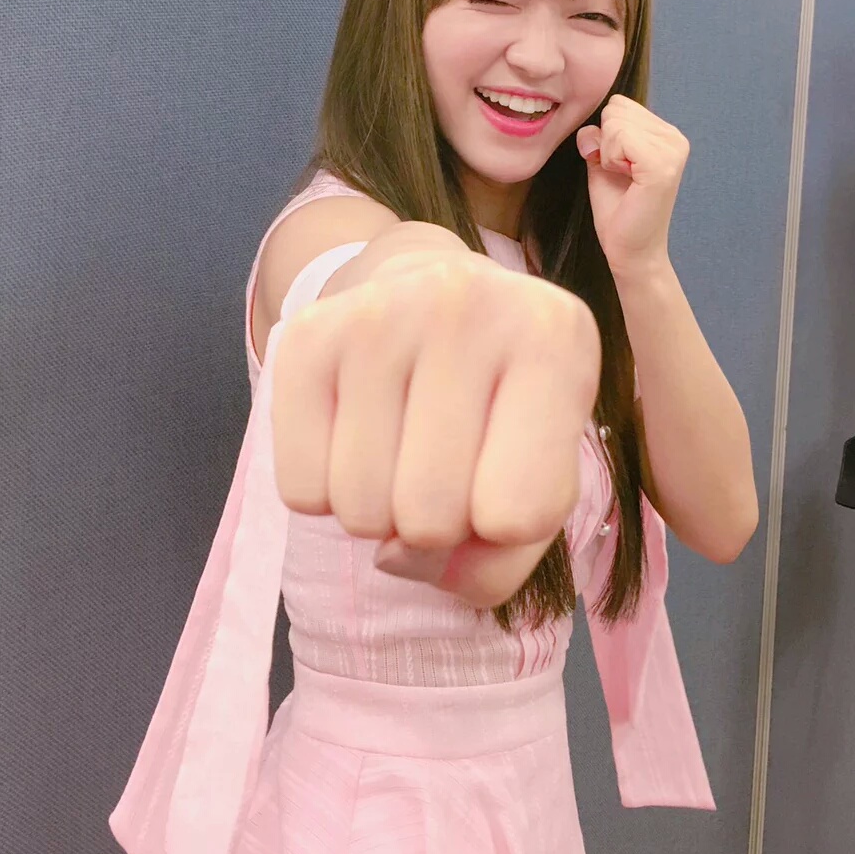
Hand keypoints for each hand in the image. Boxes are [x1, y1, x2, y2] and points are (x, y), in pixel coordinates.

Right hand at [271, 251, 599, 609]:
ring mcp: (379, 313)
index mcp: (554, 337)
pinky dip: (324, 492)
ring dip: (377, 513)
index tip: (503, 476)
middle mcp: (467, 305)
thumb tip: (392, 556)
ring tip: (400, 449)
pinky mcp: (307, 334)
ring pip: (360, 509)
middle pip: (431, 515)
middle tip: (443, 466)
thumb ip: (500, 558)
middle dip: (434, 524)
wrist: (434, 295)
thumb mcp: (545, 476)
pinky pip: (300, 489)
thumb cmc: (504, 408)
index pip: (520, 513)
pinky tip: (353, 435)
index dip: (503, 529)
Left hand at [577, 95, 688, 277]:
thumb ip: (598, 136)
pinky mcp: (662, 164)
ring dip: (608, 153)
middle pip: (616, 108)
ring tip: (625, 179)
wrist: (631, 250)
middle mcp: (676, 137)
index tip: (618, 166)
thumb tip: (590, 127)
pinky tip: (626, 180)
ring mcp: (673, 150)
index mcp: (666, 134)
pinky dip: (610, 159)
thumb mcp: (603, 162)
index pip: (619, 103)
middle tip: (621, 174)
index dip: (606, 134)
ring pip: (615, 121)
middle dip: (606, 142)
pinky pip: (619, 136)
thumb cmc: (618, 210)